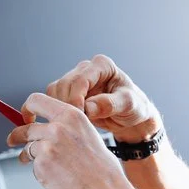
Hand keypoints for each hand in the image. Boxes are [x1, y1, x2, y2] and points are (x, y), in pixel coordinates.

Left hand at [6, 93, 127, 188]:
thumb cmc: (102, 170)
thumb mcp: (88, 135)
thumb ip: (67, 128)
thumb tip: (46, 128)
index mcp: (71, 115)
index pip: (36, 100)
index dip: (26, 109)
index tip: (25, 117)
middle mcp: (57, 127)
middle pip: (26, 127)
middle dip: (17, 135)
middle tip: (14, 140)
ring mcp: (47, 146)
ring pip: (28, 147)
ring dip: (28, 156)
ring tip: (45, 166)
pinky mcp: (41, 164)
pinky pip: (34, 165)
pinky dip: (41, 171)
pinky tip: (56, 177)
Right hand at [46, 55, 161, 142]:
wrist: (130, 116)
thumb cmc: (134, 107)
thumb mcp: (128, 105)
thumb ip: (109, 104)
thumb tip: (88, 107)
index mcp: (102, 65)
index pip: (81, 79)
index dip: (76, 98)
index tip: (80, 115)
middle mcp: (87, 68)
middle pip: (65, 84)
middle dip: (68, 105)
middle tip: (77, 123)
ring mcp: (76, 79)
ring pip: (55, 91)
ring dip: (61, 108)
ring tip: (75, 123)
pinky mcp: (69, 92)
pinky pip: (54, 99)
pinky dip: (58, 110)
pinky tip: (69, 121)